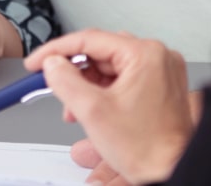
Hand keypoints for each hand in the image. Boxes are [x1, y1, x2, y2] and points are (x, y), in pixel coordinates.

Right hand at [23, 30, 192, 184]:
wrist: (173, 171)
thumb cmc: (148, 148)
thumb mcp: (92, 112)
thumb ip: (65, 81)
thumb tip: (52, 64)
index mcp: (145, 55)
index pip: (90, 40)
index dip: (56, 51)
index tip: (37, 62)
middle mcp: (157, 58)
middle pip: (100, 54)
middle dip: (74, 74)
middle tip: (54, 87)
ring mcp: (161, 72)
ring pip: (110, 68)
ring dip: (87, 86)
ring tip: (76, 110)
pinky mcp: (160, 86)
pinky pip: (124, 79)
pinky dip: (104, 92)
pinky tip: (93, 111)